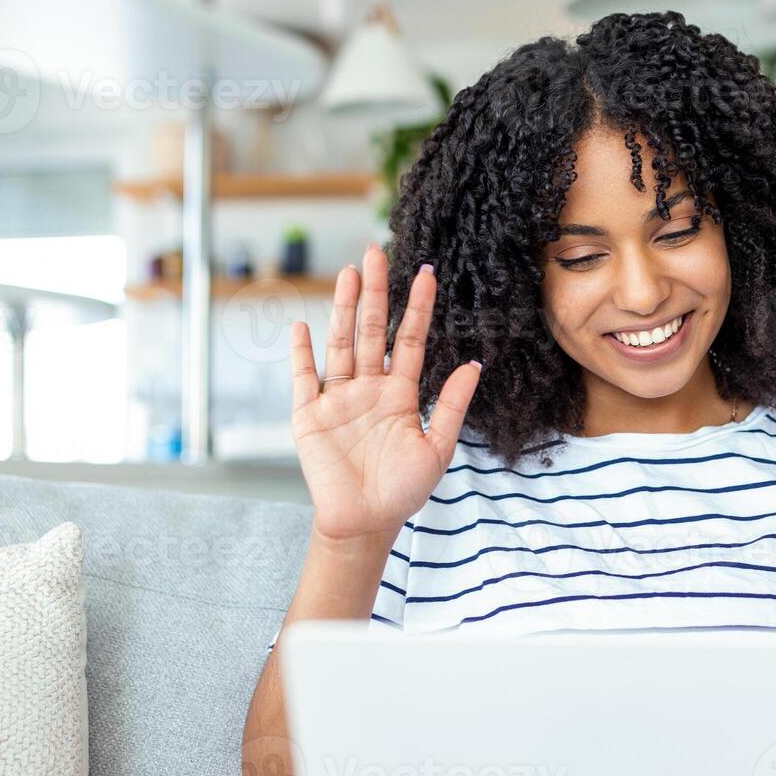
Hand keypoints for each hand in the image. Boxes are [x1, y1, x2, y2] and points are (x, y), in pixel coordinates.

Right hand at [289, 243, 481, 544]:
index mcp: (400, 393)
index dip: (418, 308)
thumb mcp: (437, 448)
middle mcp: (369, 388)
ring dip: (344, 309)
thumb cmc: (404, 491)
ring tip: (350, 273)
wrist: (366, 523)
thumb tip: (474, 365)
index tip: (427, 274)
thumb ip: (450, 406)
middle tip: (378, 253)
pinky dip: (302, 353)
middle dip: (376, 293)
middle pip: (373, 330)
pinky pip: (304, 378)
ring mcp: (338, 398)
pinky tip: (303, 325)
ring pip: (342, 343)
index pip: (410, 340)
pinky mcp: (310, 416)